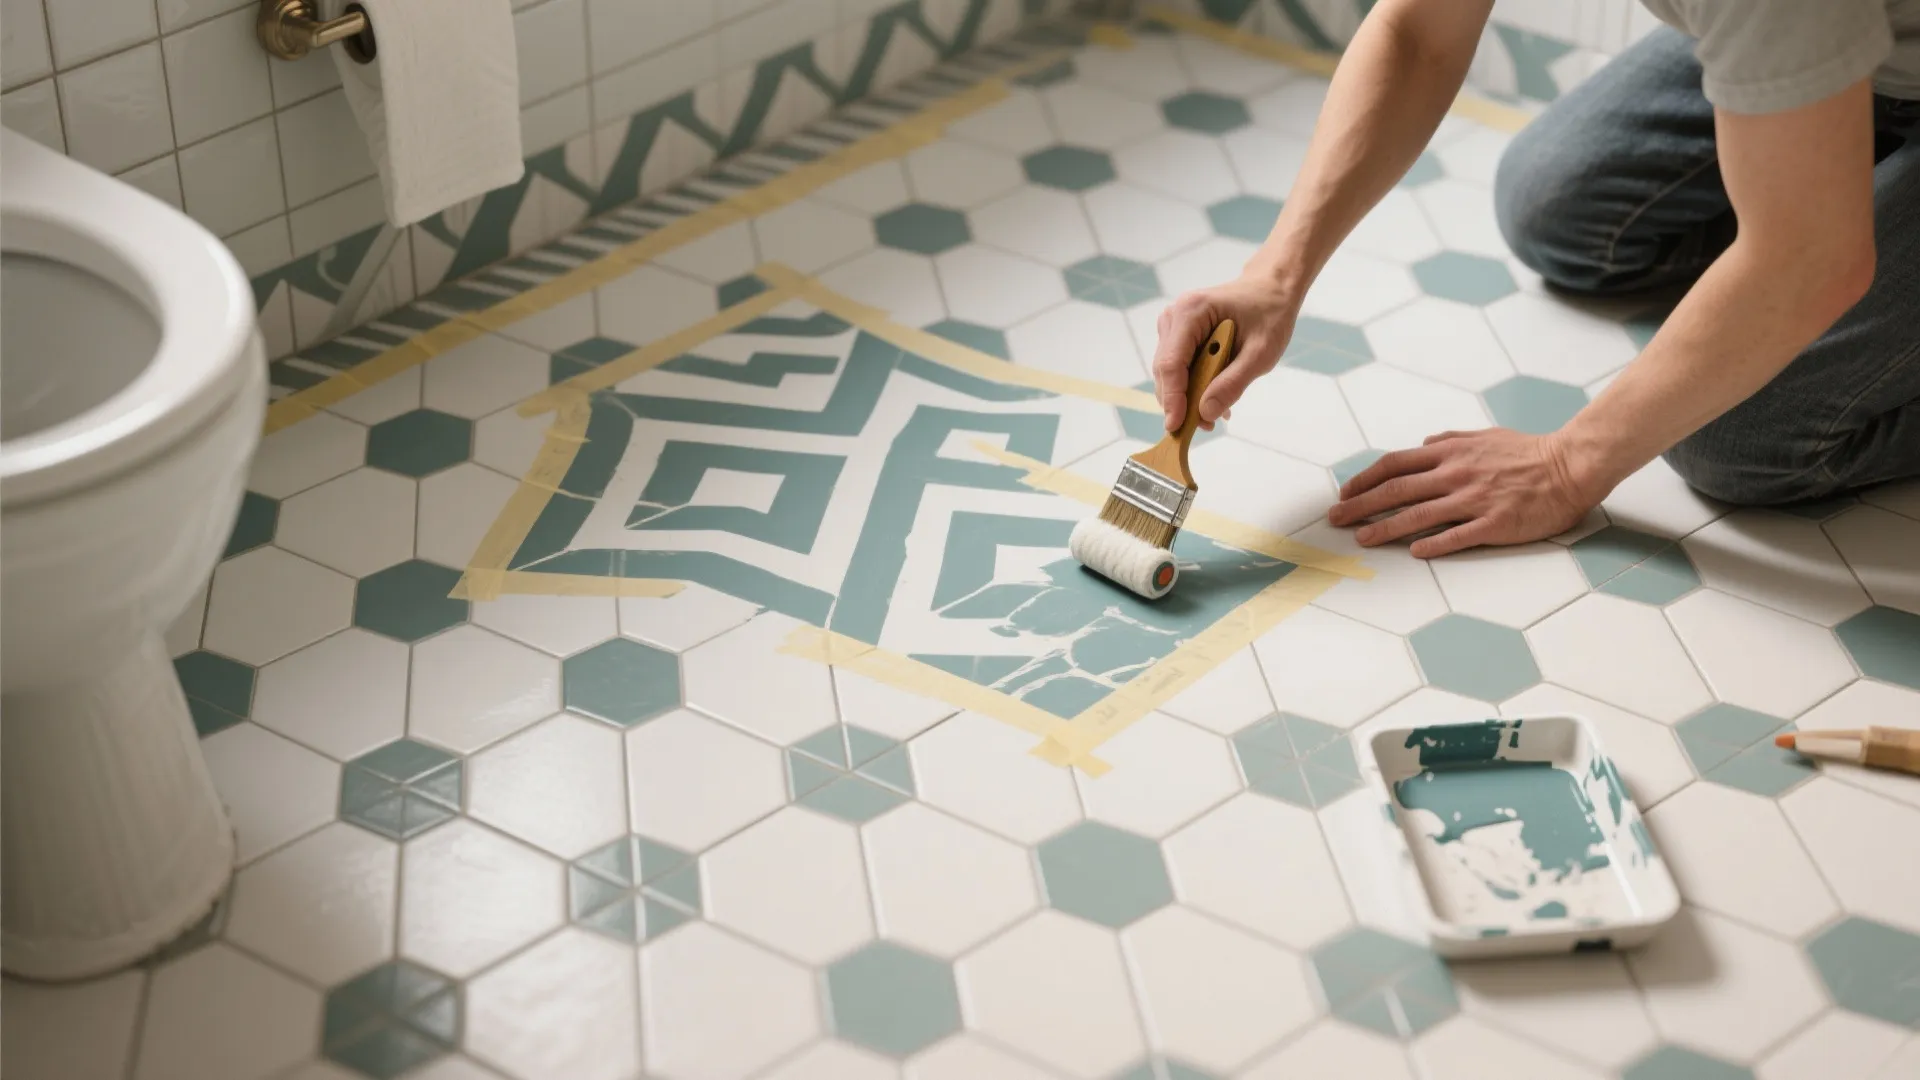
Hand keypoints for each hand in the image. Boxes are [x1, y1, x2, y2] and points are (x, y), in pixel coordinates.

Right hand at [1153, 274, 1299, 431]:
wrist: (1270, 290)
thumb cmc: (1269, 313)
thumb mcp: (1261, 353)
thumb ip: (1233, 383)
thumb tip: (1205, 413)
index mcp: (1191, 312)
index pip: (1171, 364)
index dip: (1172, 399)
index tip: (1176, 427)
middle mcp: (1174, 316)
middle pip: (1165, 371)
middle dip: (1181, 402)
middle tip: (1206, 426)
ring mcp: (1173, 326)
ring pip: (1169, 373)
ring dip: (1188, 396)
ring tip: (1216, 413)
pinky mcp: (1177, 336)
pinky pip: (1178, 368)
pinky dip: (1192, 386)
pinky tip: (1213, 397)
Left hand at [1327, 428, 1603, 557]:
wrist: (1571, 465)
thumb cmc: (1528, 452)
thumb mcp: (1484, 436)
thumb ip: (1450, 441)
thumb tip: (1423, 446)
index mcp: (1451, 453)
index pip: (1395, 465)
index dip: (1364, 479)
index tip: (1344, 492)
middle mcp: (1456, 474)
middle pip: (1397, 490)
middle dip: (1360, 505)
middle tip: (1336, 519)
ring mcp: (1475, 499)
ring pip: (1419, 514)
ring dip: (1386, 528)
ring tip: (1362, 539)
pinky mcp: (1495, 522)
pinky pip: (1458, 535)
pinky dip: (1433, 543)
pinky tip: (1413, 551)